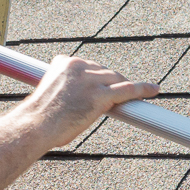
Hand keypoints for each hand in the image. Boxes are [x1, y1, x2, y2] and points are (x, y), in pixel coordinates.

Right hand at [15, 56, 157, 149]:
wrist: (35, 126)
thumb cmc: (38, 118)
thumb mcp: (48, 93)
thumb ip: (63, 88)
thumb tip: (71, 101)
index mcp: (64, 63)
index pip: (88, 65)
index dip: (96, 78)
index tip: (99, 85)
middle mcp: (79, 66)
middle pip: (105, 71)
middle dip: (111, 83)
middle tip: (114, 96)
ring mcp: (91, 80)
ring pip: (116, 79)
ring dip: (125, 87)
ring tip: (135, 96)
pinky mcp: (101, 94)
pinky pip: (128, 89)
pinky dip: (142, 89)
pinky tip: (154, 90)